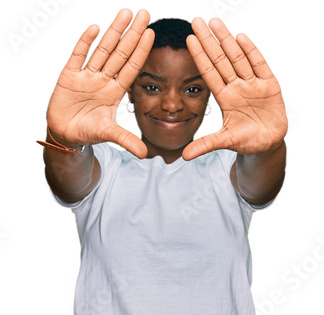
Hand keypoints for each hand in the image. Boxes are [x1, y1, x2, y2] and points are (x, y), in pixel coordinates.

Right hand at [46, 9, 153, 157]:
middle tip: (144, 13)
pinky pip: (78, 56)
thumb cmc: (87, 131)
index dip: (140, 51)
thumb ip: (125, 140)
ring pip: (102, 50)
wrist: (65, 135)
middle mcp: (103, 80)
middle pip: (120, 53)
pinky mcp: (69, 77)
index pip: (130, 68)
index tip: (151, 34)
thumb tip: (144, 154)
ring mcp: (86, 76)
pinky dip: (85, 43)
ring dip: (113, 32)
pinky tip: (95, 28)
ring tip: (125, 14)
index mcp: (114, 91)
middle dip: (132, 34)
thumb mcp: (108, 134)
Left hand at [182, 18, 287, 159]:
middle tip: (197, 21)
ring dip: (227, 40)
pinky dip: (251, 52)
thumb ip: (206, 145)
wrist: (267, 144)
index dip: (200, 57)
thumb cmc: (246, 141)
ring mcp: (253, 85)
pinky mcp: (269, 86)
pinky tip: (240, 38)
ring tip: (215, 22)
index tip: (189, 40)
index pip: (210, 73)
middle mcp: (237, 87)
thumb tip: (183, 156)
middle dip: (210, 41)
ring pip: (238, 58)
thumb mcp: (224, 141)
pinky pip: (259, 65)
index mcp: (225, 98)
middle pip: (221, 60)